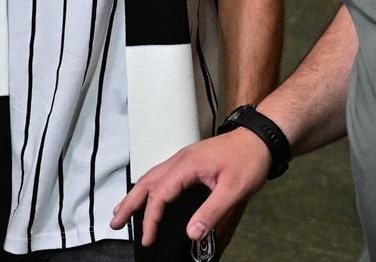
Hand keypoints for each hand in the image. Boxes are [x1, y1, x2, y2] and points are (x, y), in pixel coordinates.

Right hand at [110, 128, 270, 246]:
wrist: (260, 138)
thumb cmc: (249, 158)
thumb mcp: (233, 189)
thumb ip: (211, 211)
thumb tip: (192, 232)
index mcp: (187, 165)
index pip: (160, 195)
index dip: (151, 218)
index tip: (147, 237)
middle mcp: (181, 159)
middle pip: (146, 182)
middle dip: (129, 203)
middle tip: (115, 222)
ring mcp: (184, 158)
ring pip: (151, 176)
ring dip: (136, 194)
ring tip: (123, 210)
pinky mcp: (189, 161)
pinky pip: (161, 174)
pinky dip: (149, 187)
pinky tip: (148, 195)